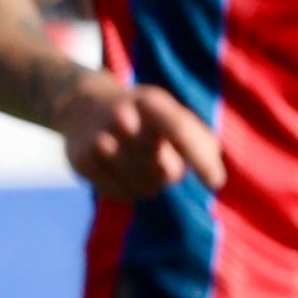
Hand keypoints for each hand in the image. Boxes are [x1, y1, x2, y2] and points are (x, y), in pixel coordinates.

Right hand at [58, 81, 223, 201]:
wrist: (81, 104)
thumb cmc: (140, 114)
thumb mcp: (169, 112)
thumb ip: (198, 138)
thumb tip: (214, 176)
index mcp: (151, 103)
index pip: (181, 132)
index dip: (202, 159)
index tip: (215, 183)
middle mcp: (124, 119)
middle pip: (168, 171)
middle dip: (171, 172)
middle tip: (158, 157)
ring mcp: (101, 141)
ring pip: (147, 188)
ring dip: (149, 183)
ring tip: (136, 161)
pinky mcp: (83, 162)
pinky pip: (123, 195)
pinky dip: (128, 190)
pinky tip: (118, 171)